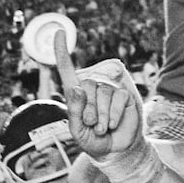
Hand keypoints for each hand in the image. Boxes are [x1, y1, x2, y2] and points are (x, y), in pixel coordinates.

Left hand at [54, 28, 142, 160]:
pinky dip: (113, 115)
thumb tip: (76, 88)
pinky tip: (112, 124)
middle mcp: (92, 88)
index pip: (67, 69)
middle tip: (91, 125)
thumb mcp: (77, 131)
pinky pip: (117, 98)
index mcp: (76, 94)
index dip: (62, 51)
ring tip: (102, 127)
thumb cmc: (92, 141)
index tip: (60, 31)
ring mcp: (108, 90)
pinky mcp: (123, 95)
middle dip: (89, 109)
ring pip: (102, 93)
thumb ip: (74, 111)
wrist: (116, 151)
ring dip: (101, 116)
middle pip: (87, 85)